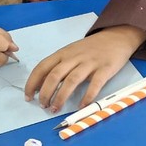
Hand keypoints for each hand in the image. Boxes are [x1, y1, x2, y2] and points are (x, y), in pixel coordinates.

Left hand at [24, 25, 145, 111]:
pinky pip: (95, 84)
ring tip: (55, 108)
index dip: (33, 83)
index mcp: (63, 53)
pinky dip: (87, 96)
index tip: (28, 96)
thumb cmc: (91, 47)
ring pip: (71, 81)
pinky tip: (81, 106)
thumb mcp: (72, 51)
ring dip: (61, 97)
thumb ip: (59, 65)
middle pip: (55, 75)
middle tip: (43, 105)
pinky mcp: (105, 68)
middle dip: (46, 92)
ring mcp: (90, 63)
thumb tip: (42, 85)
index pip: (42, 67)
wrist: (116, 37)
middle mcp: (74, 57)